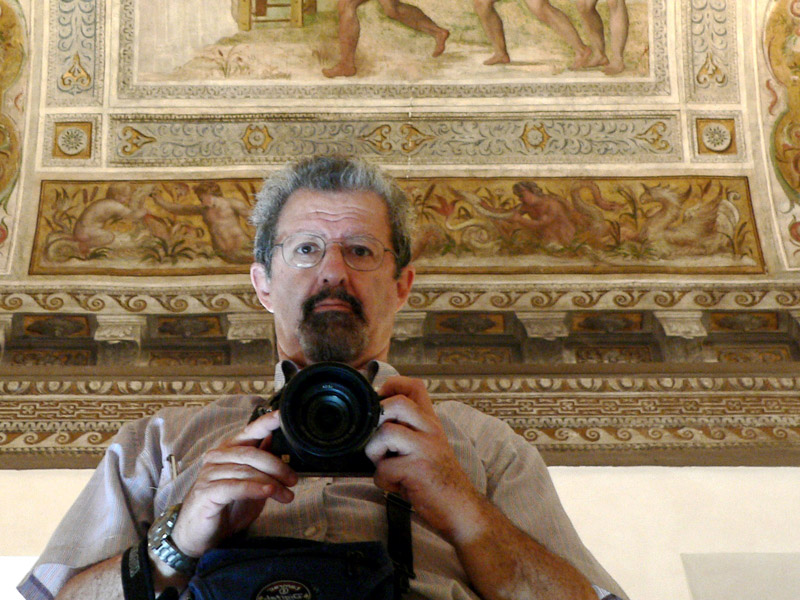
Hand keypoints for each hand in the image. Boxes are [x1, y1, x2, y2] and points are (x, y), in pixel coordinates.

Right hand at [170, 409, 297, 557]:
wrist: (200, 536)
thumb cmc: (226, 508)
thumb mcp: (251, 484)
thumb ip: (261, 463)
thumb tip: (275, 440)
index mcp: (229, 450)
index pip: (249, 432)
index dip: (266, 422)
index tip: (282, 416)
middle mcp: (217, 457)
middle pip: (252, 454)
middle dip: (277, 466)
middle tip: (293, 480)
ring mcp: (210, 474)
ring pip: (246, 471)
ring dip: (271, 482)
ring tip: (287, 495)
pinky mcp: (206, 492)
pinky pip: (235, 486)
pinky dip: (254, 488)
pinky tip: (268, 492)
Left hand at [365, 376, 482, 540]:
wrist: (462, 510)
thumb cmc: (438, 481)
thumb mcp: (428, 448)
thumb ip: (408, 432)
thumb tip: (373, 422)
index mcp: (431, 423)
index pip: (415, 386)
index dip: (392, 385)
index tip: (381, 400)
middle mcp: (431, 430)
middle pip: (398, 403)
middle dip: (378, 421)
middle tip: (380, 442)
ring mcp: (426, 448)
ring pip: (385, 433)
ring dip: (375, 453)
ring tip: (387, 466)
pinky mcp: (418, 470)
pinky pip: (384, 468)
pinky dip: (384, 481)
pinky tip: (398, 486)